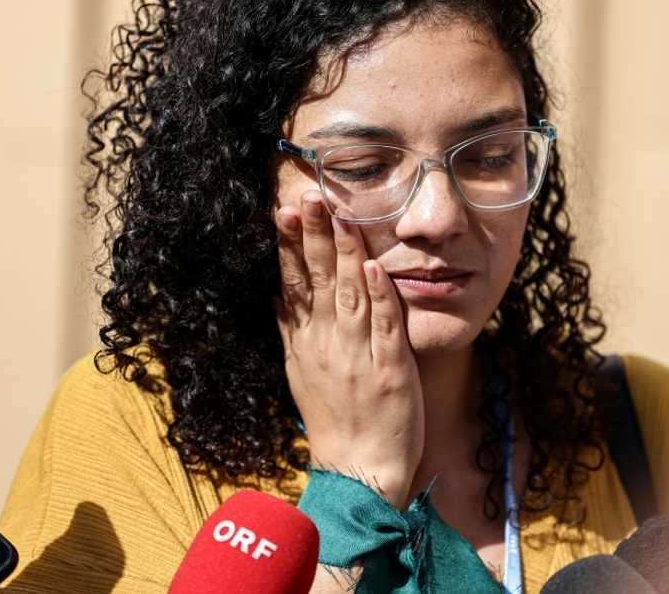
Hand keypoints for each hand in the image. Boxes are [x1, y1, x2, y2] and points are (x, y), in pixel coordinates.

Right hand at [275, 190, 423, 507]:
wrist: (358, 472)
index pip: (294, 282)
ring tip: (339, 216)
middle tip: (307, 196)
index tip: (284, 207)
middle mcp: (327, 343)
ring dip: (344, 254)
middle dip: (313, 236)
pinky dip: (378, 298)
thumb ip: (292, 327)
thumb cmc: (334, 418)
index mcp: (306, 341)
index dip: (290, 244)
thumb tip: (278, 287)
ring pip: (349, 295)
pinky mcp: (390, 371)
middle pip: (319, 281)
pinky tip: (373, 268)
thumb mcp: (300, 370)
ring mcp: (358, 356)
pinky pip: (384, 328)